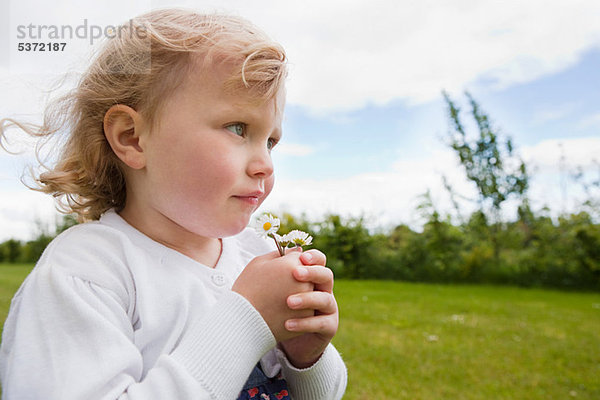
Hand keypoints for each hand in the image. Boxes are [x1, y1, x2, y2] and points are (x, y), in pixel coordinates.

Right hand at [232, 250, 313, 341]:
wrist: (242, 321)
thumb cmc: (247, 289)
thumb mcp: (259, 263)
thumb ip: (281, 253)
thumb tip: (298, 251)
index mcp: (293, 265)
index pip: (300, 258)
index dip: (288, 264)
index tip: (277, 272)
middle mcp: (304, 282)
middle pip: (308, 275)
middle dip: (296, 278)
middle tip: (276, 287)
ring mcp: (307, 302)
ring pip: (309, 292)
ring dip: (299, 294)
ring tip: (277, 300)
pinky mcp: (307, 318)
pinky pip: (307, 309)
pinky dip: (297, 310)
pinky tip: (280, 312)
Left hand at [279, 250, 338, 368]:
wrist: (282, 337)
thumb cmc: (277, 307)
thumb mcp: (277, 286)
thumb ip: (281, 269)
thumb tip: (286, 251)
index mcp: (312, 277)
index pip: (319, 261)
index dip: (313, 258)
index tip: (300, 258)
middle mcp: (323, 290)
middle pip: (326, 276)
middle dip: (312, 273)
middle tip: (296, 274)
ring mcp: (328, 309)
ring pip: (325, 299)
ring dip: (307, 299)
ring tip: (288, 302)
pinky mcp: (328, 327)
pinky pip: (320, 323)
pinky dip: (304, 323)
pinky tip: (287, 324)